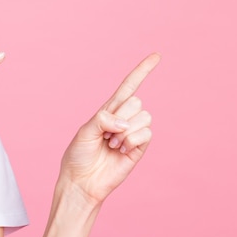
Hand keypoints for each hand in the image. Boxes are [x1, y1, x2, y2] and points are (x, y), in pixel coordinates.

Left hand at [59, 53, 160, 204]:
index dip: (142, 71)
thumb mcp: (84, 131)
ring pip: (143, 117)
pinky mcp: (139, 148)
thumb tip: (124, 123)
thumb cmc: (79, 155)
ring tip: (111, 144)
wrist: (82, 181)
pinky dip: (131, 141)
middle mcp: (123, 118)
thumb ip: (102, 119)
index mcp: (108, 110)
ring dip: (124, 132)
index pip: (129, 86)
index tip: (157, 55)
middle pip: (136, 102)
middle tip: (105, 135)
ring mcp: (133, 133)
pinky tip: (121, 151)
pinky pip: (146, 134)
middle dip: (120, 117)